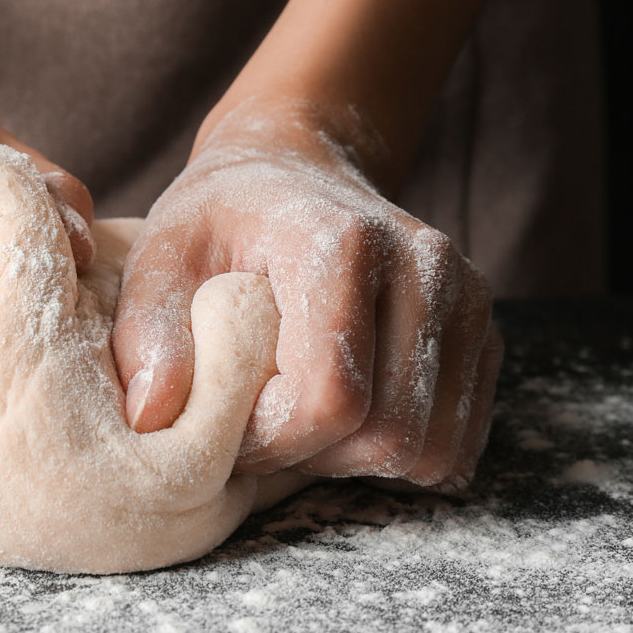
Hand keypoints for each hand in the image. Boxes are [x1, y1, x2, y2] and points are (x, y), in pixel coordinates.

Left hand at [112, 97, 501, 487]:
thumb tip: (152, 417)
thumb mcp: (161, 256)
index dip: (273, 441)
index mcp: (344, 244)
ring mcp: (466, 299)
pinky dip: (399, 453)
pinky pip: (458, 442)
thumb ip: (149, 334)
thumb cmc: (219, 217)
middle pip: (390, 433)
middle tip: (262, 428)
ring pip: (431, 449)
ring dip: (358, 462)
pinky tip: (346, 418)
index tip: (228, 425)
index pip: (331, 398)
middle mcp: (424, 268)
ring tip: (301, 420)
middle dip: (315, 459)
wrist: (292, 169)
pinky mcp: (483, 331)